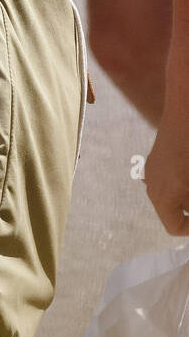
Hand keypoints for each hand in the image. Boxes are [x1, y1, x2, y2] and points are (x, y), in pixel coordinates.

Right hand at [145, 102, 188, 235]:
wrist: (187, 110)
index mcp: (164, 195)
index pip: (175, 226)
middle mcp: (153, 185)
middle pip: (172, 212)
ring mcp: (153, 170)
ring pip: (171, 197)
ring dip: (186, 197)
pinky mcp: (158, 160)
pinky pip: (169, 182)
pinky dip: (182, 185)